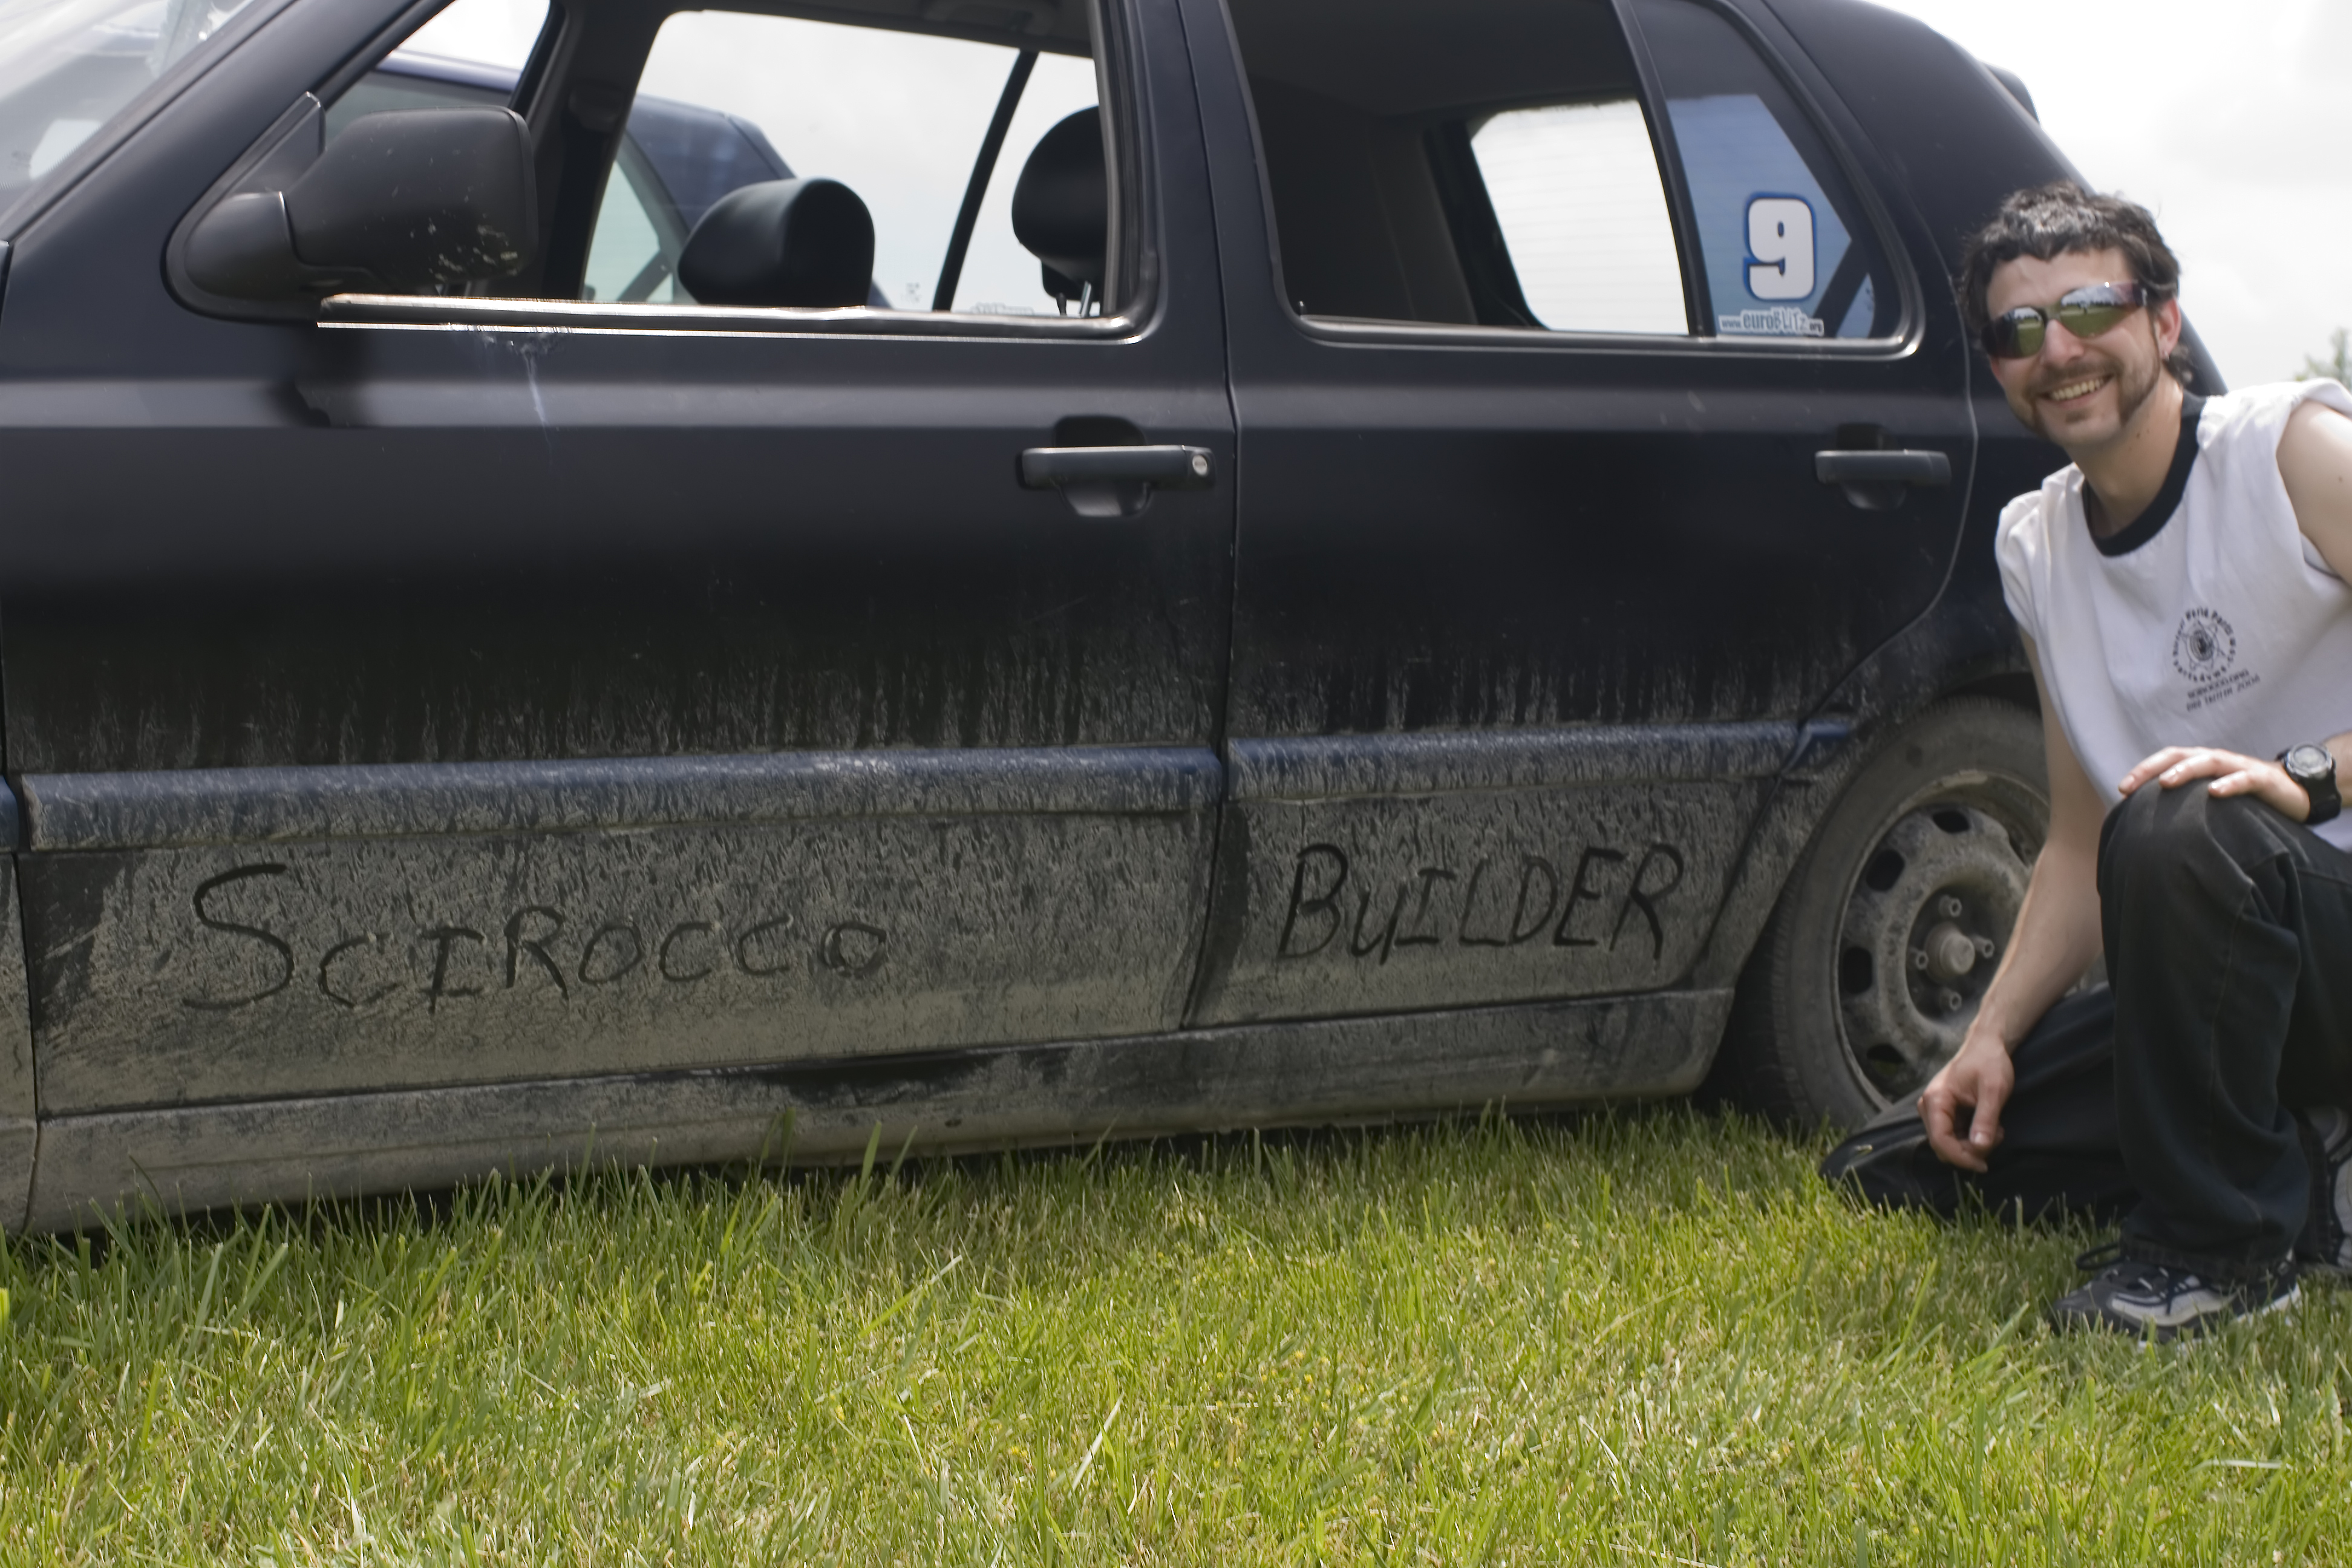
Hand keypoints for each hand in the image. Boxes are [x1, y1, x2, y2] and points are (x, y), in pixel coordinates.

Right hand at [1919, 1032, 2014, 1172]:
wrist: (1986, 1046)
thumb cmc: (1990, 1063)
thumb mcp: (1993, 1090)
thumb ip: (1985, 1119)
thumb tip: (1980, 1149)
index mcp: (1936, 1100)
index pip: (1940, 1140)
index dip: (1961, 1157)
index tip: (1984, 1164)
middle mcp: (1929, 1107)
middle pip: (1943, 1145)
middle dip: (1970, 1150)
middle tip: (1997, 1137)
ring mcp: (1935, 1111)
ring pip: (1949, 1144)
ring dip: (1973, 1145)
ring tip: (1996, 1129)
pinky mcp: (1944, 1113)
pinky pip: (1954, 1136)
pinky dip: (1972, 1138)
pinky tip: (1990, 1126)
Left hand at [2118, 745, 2308, 820]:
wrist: (2292, 792)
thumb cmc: (2243, 798)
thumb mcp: (2209, 800)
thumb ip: (2185, 805)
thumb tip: (2150, 826)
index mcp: (2199, 765)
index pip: (2166, 761)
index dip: (2143, 771)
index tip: (2121, 790)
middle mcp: (2215, 761)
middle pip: (2180, 756)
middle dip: (2153, 768)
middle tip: (2131, 786)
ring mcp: (2239, 767)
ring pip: (2209, 761)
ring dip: (2186, 770)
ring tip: (2166, 782)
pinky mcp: (2263, 779)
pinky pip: (2245, 778)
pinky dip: (2230, 783)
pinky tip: (2215, 792)